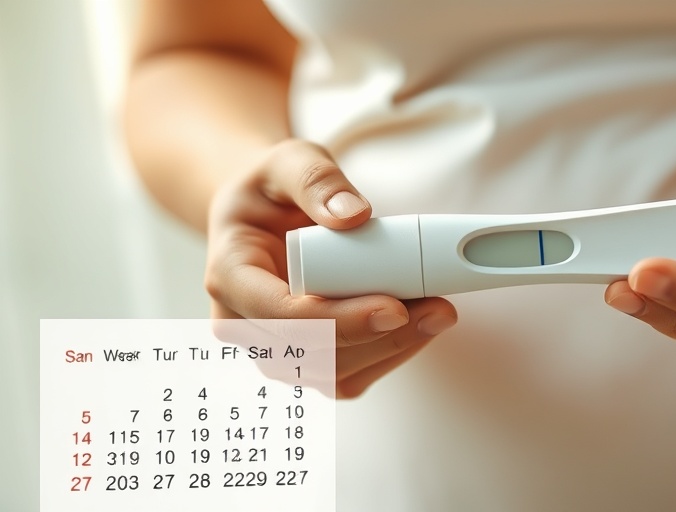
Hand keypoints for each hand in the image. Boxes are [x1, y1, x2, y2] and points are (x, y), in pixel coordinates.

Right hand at [205, 139, 457, 395]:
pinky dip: (389, 354)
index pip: (280, 313)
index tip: (394, 308)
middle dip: (380, 338)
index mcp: (228, 275)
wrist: (263, 216)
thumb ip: (317, 181)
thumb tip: (355, 216)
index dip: (339, 319)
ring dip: (392, 350)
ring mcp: (273, 348)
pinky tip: (421, 326)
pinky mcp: (305, 360)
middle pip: (312, 353)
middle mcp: (242, 323)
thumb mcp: (287, 161)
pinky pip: (349, 375)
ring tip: (437, 312)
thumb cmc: (271, 189)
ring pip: (334, 373)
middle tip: (438, 309)